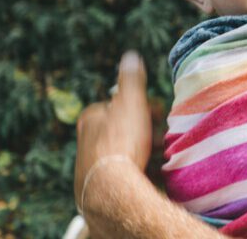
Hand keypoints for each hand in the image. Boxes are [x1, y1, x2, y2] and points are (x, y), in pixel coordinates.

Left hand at [75, 51, 152, 209]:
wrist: (111, 190)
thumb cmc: (120, 142)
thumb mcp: (130, 102)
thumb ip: (131, 80)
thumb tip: (131, 57)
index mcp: (91, 117)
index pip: (123, 105)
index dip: (145, 109)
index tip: (159, 116)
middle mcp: (86, 141)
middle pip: (126, 130)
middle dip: (147, 133)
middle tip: (161, 141)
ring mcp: (91, 166)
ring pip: (126, 153)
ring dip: (146, 154)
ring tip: (160, 160)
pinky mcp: (98, 188)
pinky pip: (124, 176)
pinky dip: (139, 174)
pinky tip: (152, 176)